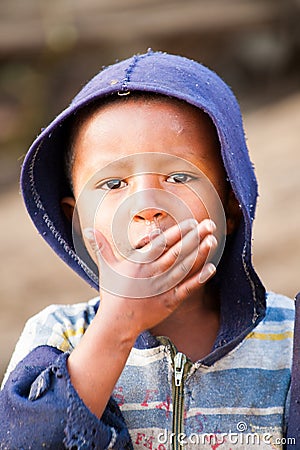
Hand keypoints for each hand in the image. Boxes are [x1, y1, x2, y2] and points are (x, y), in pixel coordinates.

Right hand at [84, 218, 216, 337]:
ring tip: (212, 240)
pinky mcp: (169, 302)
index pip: (160, 243)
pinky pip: (186, 289)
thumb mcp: (106, 268)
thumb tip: (90, 230)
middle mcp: (151, 273)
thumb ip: (102, 246)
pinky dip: (199, 279)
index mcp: (138, 263)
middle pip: (175, 252)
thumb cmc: (112, 293)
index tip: (191, 221)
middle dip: (194, 237)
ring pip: (183, 267)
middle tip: (209, 224)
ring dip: (199, 253)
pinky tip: (212, 268)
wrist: (117, 323)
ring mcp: (161, 288)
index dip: (176, 232)